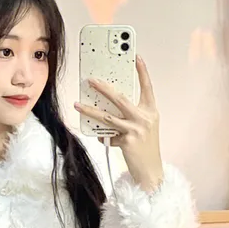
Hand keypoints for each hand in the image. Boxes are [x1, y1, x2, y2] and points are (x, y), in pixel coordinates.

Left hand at [74, 56, 163, 192]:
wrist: (151, 170)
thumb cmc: (146, 148)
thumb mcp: (144, 127)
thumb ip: (132, 115)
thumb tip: (109, 106)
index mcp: (151, 111)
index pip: (147, 87)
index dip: (142, 71)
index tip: (136, 56)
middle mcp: (144, 118)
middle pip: (120, 98)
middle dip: (103, 87)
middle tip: (90, 80)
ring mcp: (135, 130)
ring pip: (107, 116)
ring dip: (90, 110)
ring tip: (78, 104)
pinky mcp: (127, 141)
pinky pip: (108, 136)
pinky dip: (104, 137)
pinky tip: (104, 139)